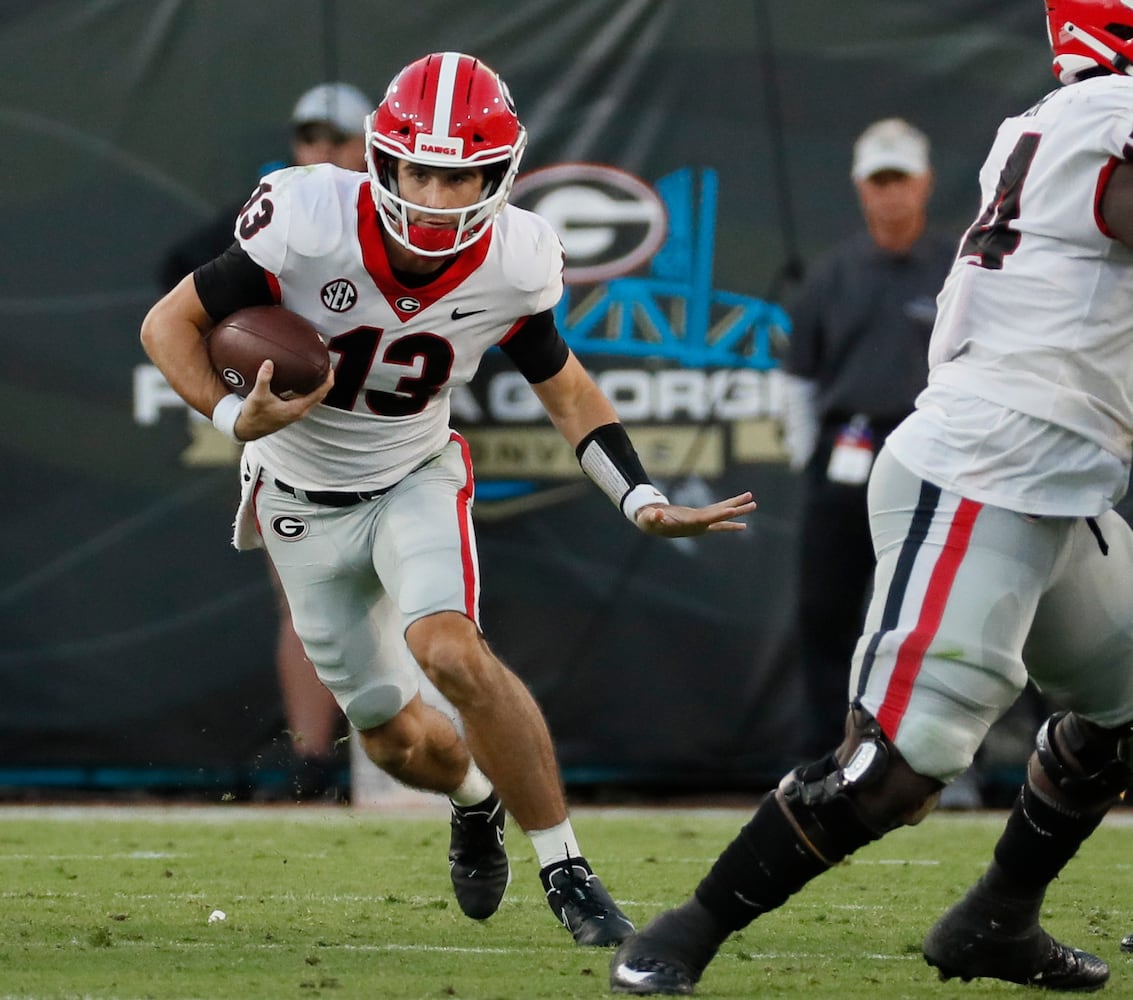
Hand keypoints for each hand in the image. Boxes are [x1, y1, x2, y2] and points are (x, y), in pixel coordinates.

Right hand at [234, 360, 333, 440]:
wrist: (248, 429)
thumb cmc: (254, 415)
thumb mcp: (258, 396)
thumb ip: (264, 379)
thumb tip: (269, 363)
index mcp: (297, 408)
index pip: (320, 393)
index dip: (328, 380)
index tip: (330, 368)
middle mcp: (300, 411)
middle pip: (320, 395)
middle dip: (325, 381)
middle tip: (326, 366)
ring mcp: (297, 412)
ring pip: (314, 397)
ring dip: (318, 386)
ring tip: (318, 371)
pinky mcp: (292, 411)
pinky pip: (306, 399)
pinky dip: (309, 389)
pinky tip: (304, 381)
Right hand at [633, 491, 755, 536]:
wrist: (652, 526)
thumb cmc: (649, 522)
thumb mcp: (648, 519)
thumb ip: (651, 517)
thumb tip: (655, 513)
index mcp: (688, 524)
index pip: (707, 519)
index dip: (719, 515)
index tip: (732, 510)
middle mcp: (699, 525)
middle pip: (720, 517)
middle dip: (736, 511)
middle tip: (753, 504)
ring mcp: (701, 522)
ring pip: (722, 514)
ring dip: (737, 508)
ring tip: (753, 502)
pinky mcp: (700, 517)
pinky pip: (717, 514)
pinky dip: (728, 512)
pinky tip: (740, 513)